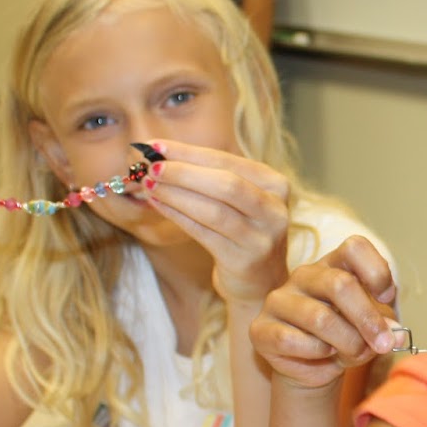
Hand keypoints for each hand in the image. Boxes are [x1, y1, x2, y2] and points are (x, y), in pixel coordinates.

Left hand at [138, 140, 291, 303]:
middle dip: (183, 173)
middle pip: (226, 184)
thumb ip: (211, 175)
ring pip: (213, 210)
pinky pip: (203, 234)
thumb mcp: (240, 199)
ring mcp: (262, 238)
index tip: (156, 146)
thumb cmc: (244, 230)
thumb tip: (163, 154)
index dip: (190, 153)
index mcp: (276, 185)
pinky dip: (177, 216)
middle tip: (150, 167)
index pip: (228, 161)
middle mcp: (274, 210)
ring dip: (176, 195)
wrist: (262, 280)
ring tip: (149, 185)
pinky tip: (159, 205)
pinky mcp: (243, 260)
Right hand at [249, 236, 398, 389]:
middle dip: (368, 319)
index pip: (354, 247)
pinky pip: (292, 340)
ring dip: (347, 343)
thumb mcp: (371, 327)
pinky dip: (317, 353)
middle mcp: (304, 276)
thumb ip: (384, 325)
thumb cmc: (346, 337)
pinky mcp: (261, 328)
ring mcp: (279, 300)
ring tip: (354, 354)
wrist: (314, 366)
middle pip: (340, 284)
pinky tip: (323, 355)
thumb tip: (393, 336)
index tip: (387, 298)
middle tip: (382, 344)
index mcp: (334, 265)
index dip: (376, 271)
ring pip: (320, 318)